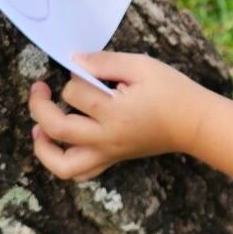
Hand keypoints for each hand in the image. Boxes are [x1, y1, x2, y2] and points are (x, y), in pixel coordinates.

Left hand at [29, 52, 208, 180]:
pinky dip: (62, 163)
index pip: (75, 92)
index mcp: (114, 112)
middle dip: (39, 106)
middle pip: (57, 128)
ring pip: (63, 166)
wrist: (194, 122)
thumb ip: (104, 61)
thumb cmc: (171, 90)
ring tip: (38, 128)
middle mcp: (107, 138)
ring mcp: (108, 153)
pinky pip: (80, 173)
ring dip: (43, 148)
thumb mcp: (141, 65)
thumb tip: (74, 61)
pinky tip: (59, 144)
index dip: (74, 75)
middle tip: (39, 88)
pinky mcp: (113, 160)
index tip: (85, 68)